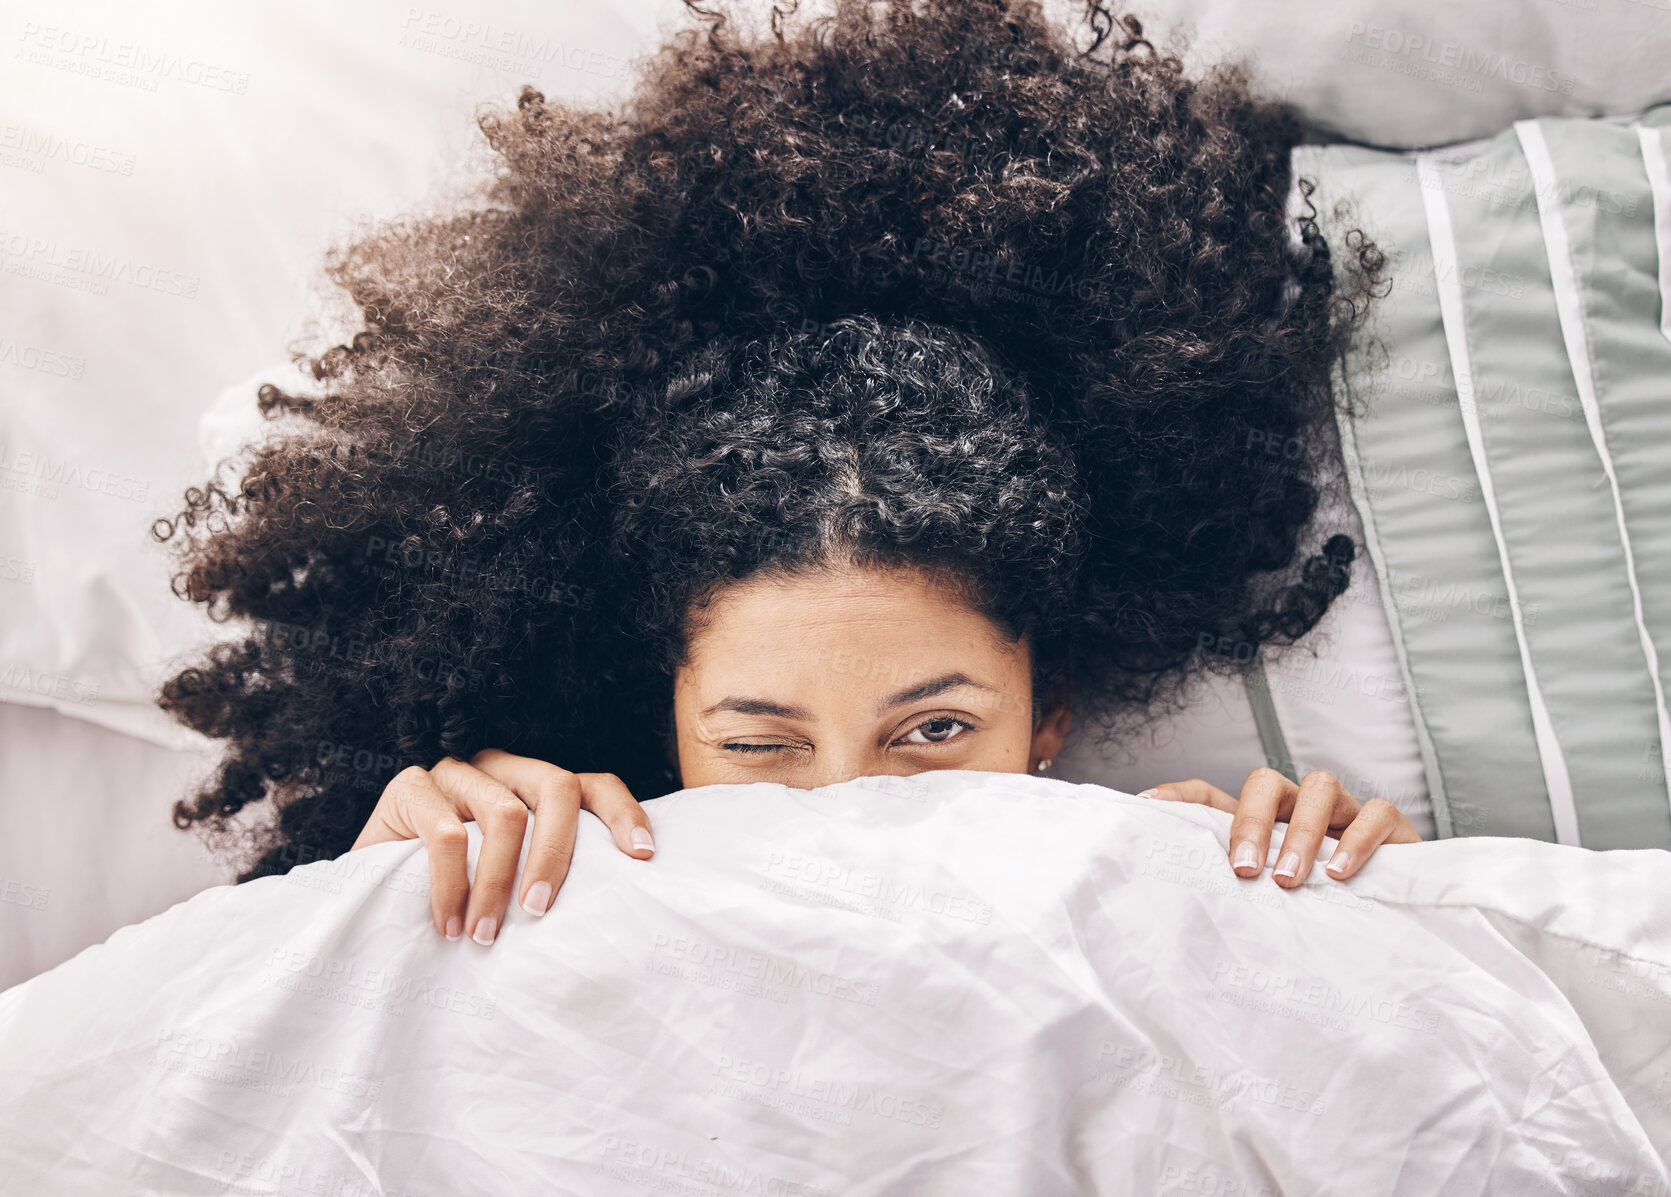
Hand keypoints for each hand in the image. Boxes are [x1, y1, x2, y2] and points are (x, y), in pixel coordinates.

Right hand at [351, 749, 654, 944]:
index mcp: (537, 786)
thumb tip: (614, 913)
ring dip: (498, 883)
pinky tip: (447, 927)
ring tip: (485, 937)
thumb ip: (554, 879)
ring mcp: (456, 773)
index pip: (595, 784)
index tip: (644, 858)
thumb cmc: (459, 897)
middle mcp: (503, 769)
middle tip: (541, 911)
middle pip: (557, 789)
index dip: (624, 814)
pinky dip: (452, 886)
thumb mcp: (515, 885)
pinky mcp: (410, 787)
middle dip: (556, 854)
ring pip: (504, 814)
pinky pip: (445, 832)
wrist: (370, 895)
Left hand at [1137, 768, 1419, 886]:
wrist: (1393, 921)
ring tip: (1290, 879)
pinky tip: (1340, 875)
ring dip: (1301, 833)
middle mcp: (1297, 806)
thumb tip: (1176, 896)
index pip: (1213, 794)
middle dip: (1252, 823)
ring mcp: (1344, 811)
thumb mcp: (1264, 901)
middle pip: (1266, 783)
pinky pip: (1375, 812)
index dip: (1180, 796)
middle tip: (1244, 871)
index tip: (1147, 806)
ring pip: (1320, 787)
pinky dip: (1357, 840)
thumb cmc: (1316, 908)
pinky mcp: (1390, 826)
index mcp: (1261, 821)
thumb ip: (1227, 892)